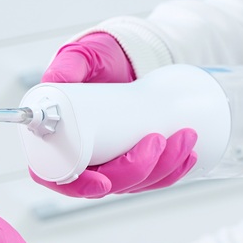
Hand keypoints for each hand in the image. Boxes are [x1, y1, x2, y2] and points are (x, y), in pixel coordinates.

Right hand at [32, 33, 198, 198]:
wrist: (127, 55)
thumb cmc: (97, 57)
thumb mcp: (80, 57)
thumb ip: (66, 67)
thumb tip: (54, 83)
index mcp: (58, 141)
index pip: (62, 178)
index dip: (81, 187)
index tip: (104, 182)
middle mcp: (84, 157)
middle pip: (108, 182)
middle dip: (138, 170)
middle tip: (158, 140)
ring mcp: (113, 160)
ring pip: (136, 181)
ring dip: (163, 168)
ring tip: (183, 138)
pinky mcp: (136, 157)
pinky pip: (154, 176)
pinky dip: (174, 170)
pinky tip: (188, 156)